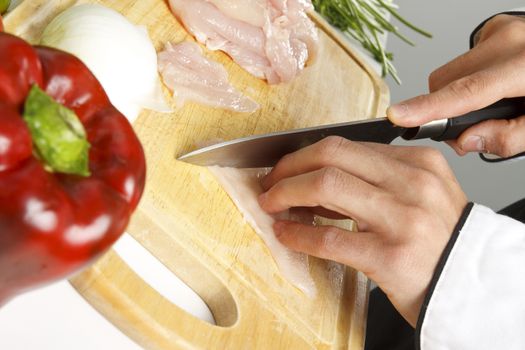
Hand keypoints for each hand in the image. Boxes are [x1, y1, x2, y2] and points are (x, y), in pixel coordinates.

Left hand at [258, 137, 467, 325]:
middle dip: (289, 167)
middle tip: (271, 182)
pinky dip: (298, 235)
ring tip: (271, 204)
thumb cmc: (438, 241)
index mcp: (418, 164)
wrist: (469, 286)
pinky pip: (329, 238)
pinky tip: (286, 234)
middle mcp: (412, 185)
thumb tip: (314, 176)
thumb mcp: (418, 195)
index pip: (347, 146)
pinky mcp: (390, 257)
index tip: (287, 166)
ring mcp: (402, 220)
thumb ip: (375, 180)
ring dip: (286, 194)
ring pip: (326, 187)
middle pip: (331, 156)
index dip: (305, 155)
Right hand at [388, 14, 524, 157]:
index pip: (467, 92)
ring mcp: (499, 31)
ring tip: (492, 102)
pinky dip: (470, 77)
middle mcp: (508, 41)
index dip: (429, 108)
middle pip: (445, 82)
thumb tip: (467, 141)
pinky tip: (496, 84)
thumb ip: (509, 138)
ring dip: (459, 93)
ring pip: (449, 72)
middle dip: (447, 108)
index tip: (400, 116)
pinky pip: (463, 60)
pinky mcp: (494, 28)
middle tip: (475, 127)